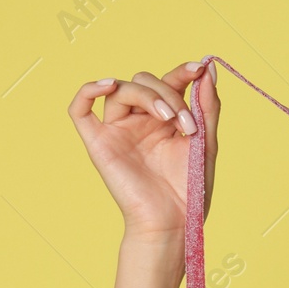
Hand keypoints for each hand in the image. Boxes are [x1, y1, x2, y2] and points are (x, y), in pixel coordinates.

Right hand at [67, 60, 219, 242]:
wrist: (173, 221)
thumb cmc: (190, 188)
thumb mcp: (205, 141)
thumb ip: (207, 105)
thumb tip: (208, 66)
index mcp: (165, 120)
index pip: (167, 82)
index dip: (181, 72)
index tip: (198, 67)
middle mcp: (139, 121)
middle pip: (144, 82)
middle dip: (169, 94)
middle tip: (186, 122)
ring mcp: (118, 130)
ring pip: (120, 90)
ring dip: (148, 95)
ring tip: (169, 118)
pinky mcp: (99, 143)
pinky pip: (80, 109)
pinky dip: (89, 90)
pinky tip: (109, 84)